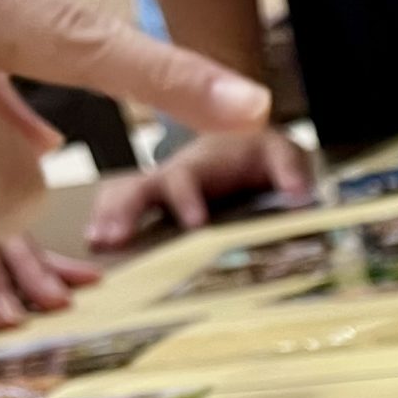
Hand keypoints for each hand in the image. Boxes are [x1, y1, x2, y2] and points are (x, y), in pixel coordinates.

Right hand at [86, 128, 314, 250]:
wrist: (246, 147)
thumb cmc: (260, 153)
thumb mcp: (281, 152)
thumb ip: (288, 169)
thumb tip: (299, 195)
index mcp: (204, 162)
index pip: (186, 176)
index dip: (185, 198)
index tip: (192, 224)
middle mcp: (173, 174)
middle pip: (138, 186)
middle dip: (123, 210)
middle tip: (112, 238)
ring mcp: (160, 190)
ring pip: (122, 196)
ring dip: (107, 219)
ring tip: (97, 245)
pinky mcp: (155, 206)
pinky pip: (122, 208)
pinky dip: (106, 223)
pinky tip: (97, 249)